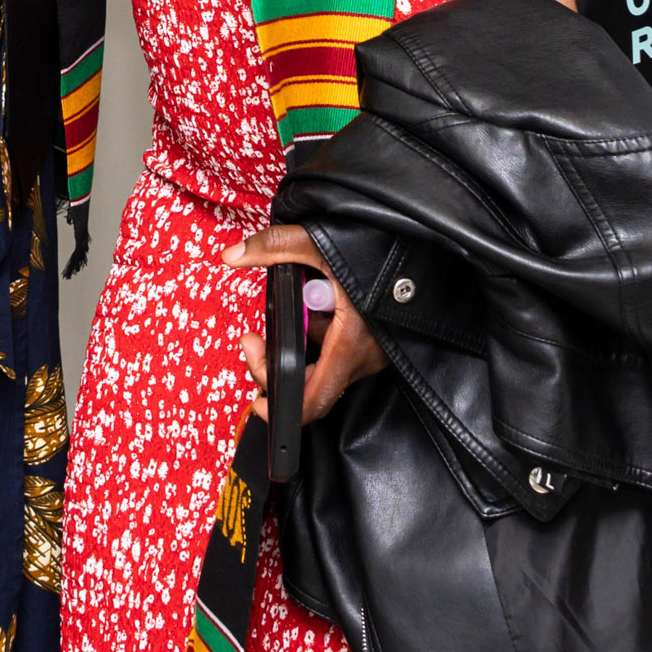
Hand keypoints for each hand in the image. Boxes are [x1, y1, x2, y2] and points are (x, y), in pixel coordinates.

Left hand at [228, 224, 384, 425]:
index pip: (315, 399)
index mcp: (351, 342)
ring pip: (324, 362)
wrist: (419, 249)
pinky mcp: (376, 345)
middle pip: (311, 382)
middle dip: (277, 361)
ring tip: (300, 302)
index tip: (259, 403)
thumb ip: (274, 248)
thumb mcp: (319, 243)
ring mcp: (373, 353)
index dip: (283, 408)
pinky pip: (338, 350)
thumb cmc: (378, 248)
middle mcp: (366, 356)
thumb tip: (232, 255)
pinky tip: (322, 306)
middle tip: (254, 339)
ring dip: (302, 340)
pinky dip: (321, 333)